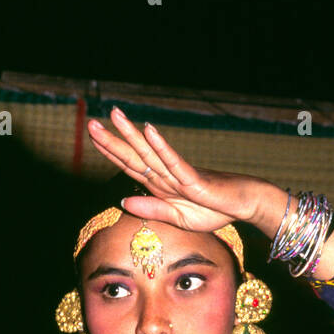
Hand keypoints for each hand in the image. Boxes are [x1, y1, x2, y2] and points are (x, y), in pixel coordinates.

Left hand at [87, 107, 265, 230]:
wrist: (243, 205)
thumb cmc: (214, 210)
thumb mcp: (177, 218)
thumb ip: (152, 209)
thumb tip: (123, 202)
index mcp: (160, 185)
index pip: (130, 167)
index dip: (111, 153)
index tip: (93, 138)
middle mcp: (165, 175)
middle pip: (134, 156)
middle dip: (111, 140)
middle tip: (90, 123)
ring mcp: (178, 174)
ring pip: (150, 153)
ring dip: (131, 134)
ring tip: (114, 115)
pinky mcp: (194, 178)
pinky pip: (175, 161)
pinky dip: (162, 146)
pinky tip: (149, 131)